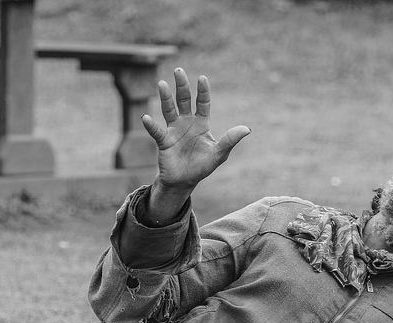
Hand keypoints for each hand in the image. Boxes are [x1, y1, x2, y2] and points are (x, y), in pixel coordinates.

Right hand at [140, 68, 250, 221]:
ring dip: (165, 97)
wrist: (184, 181)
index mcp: (201, 123)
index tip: (202, 78)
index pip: (202, 102)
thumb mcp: (218, 154)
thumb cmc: (202, 166)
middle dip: (181, 85)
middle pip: (183, 99)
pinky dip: (151, 125)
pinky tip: (145, 118)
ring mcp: (173, 130)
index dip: (202, 91)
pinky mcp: (163, 141)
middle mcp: (186, 122)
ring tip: (161, 84)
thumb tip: (247, 129)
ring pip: (168, 110)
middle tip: (178, 70)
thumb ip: (230, 140)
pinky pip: (156, 131)